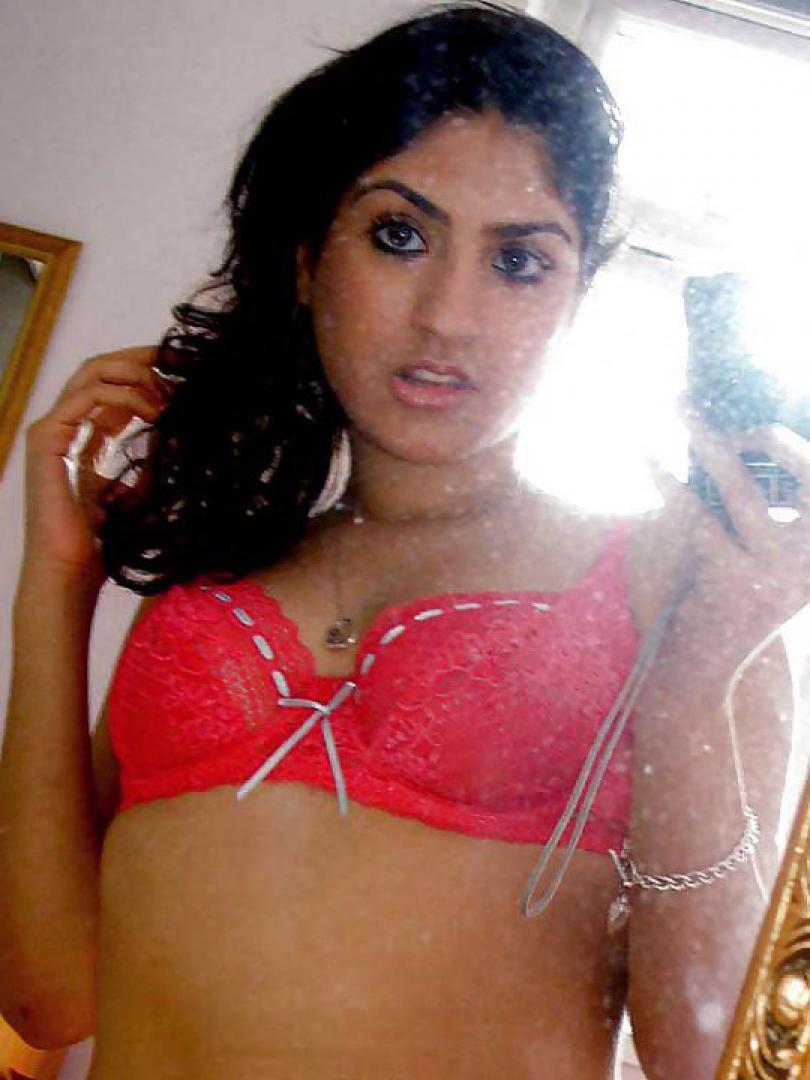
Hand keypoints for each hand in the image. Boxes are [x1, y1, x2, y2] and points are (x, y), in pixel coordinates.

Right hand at [23, 346, 171, 581]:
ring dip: (137, 376)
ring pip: (92, 373)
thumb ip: (146, 467)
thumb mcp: (135, 496)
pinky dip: (123, 396)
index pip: (111, 387)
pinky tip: (152, 411)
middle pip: (99, 369)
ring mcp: (50, 430)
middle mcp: (63, 427)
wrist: (70, 573)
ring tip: (169, 394)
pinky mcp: (45, 439)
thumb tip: (173, 440)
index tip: (181, 374)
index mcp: (81, 437)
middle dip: (141, 360)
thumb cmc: (100, 544)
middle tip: (178, 363)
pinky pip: (86, 398)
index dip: (145, 374)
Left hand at [647, 405, 809, 666]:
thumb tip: (741, 442)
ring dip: (709, 442)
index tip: (756, 430)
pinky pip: (699, 517)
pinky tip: (647, 457)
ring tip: (677, 406)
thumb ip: (770, 511)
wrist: (706, 663)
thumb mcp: (766, 555)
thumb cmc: (732, 596)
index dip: (794, 449)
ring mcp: (776, 572)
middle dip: (764, 435)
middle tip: (729, 411)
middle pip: (803, 475)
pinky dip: (670, 484)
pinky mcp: (732, 579)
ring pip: (744, 491)